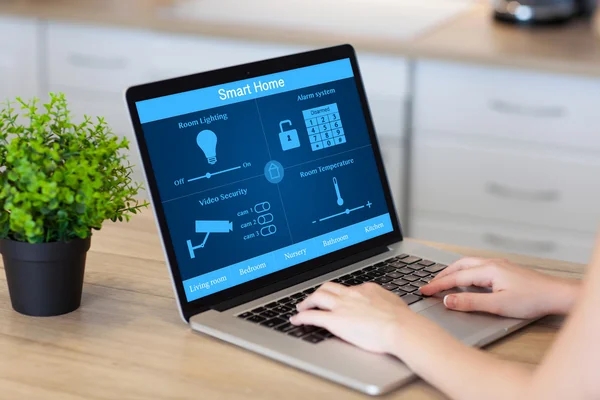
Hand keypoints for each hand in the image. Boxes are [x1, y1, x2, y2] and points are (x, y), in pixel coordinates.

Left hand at [290, 282, 430, 353]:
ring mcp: (341, 306)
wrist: (400, 327)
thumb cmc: (402, 320)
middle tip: (313, 298)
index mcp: (366, 289)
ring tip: (301, 308)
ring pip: (317, 297)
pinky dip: (301, 317)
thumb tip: (385, 306)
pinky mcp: (334, 320)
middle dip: (319, 292)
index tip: (336, 298)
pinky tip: (296, 320)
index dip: (340, 294)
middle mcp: (351, 294)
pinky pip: (312, 316)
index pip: (348, 289)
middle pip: (328, 288)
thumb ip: (384, 302)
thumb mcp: (393, 303)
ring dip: (307, 302)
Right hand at [419, 257, 579, 318]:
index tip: (424, 290)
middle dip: (442, 274)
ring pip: (469, 264)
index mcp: (488, 270)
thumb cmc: (532, 300)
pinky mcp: (505, 269)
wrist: (557, 295)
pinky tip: (466, 279)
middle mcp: (492, 263)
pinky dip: (465, 271)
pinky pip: (478, 266)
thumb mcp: (498, 305)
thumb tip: (448, 300)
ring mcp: (499, 265)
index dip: (438, 285)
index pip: (455, 277)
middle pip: (459, 265)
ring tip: (443, 280)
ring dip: (453, 271)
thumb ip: (470, 302)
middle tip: (429, 284)